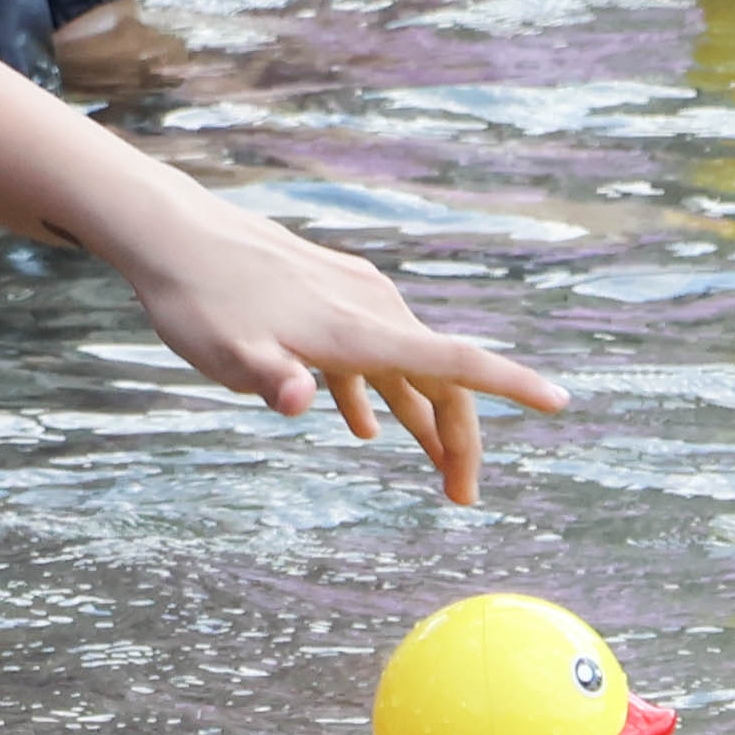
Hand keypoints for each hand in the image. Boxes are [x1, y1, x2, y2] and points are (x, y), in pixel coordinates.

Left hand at [102, 177, 566, 504]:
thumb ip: (269, 379)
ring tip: (435, 477)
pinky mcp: (329, 296)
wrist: (174, 236)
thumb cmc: (200, 301)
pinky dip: (379, 392)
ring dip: (423, 420)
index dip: (510, 384)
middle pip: (440, 375)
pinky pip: (372, 353)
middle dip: (459, 437)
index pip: (453, 359)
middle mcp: (370, 310)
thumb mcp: (227, 354)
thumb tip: (300, 400)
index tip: (560, 403)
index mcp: (358, 330)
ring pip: (408, 366)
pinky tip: (362, 427)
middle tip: (461, 498)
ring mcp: (352, 299)